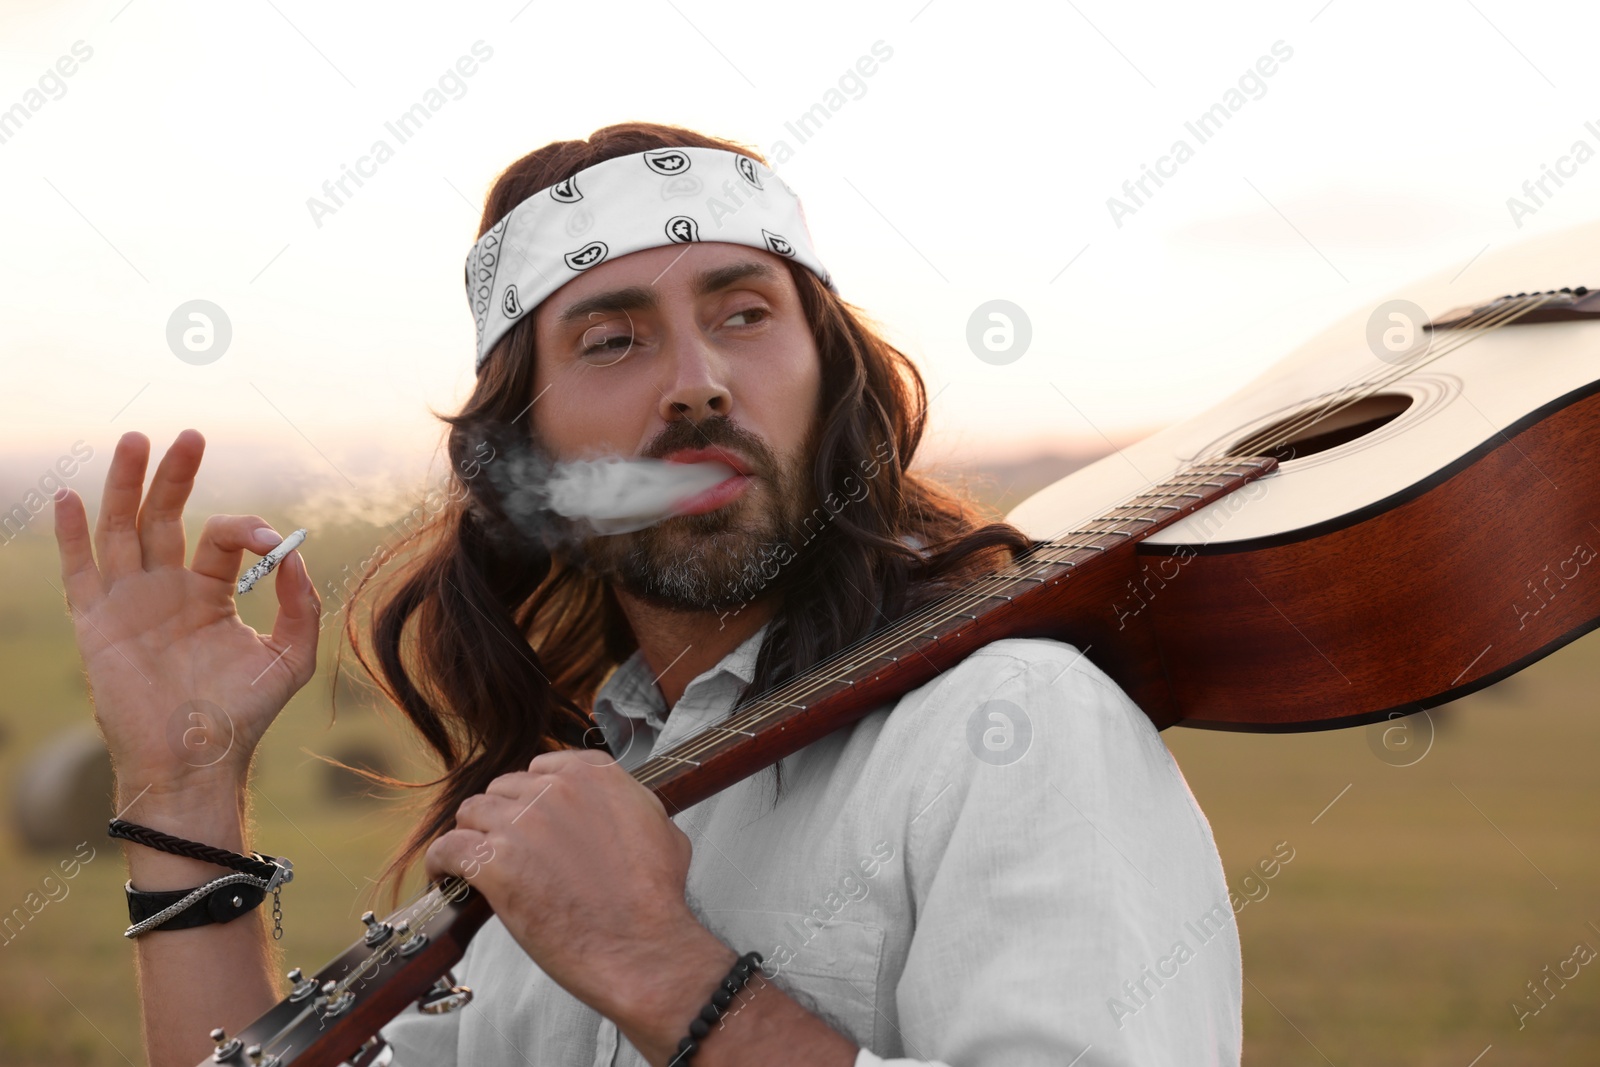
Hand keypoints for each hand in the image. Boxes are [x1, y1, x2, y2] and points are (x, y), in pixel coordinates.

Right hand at [51, 429, 321, 797]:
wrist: (196, 762)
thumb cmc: (242, 716)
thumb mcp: (289, 658)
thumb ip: (302, 606)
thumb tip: (294, 557)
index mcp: (209, 593)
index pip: (220, 537)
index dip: (246, 528)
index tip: (270, 541)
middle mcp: (166, 590)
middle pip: (164, 516)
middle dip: (176, 475)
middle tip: (190, 435)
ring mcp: (129, 603)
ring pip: (122, 529)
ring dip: (125, 484)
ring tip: (136, 440)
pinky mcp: (98, 624)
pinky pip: (80, 571)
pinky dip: (72, 535)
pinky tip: (72, 497)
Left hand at [424, 749, 728, 1022]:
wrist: (640, 945)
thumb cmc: (654, 898)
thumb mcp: (661, 827)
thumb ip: (629, 802)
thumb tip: (616, 805)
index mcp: (593, 775)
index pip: (543, 767)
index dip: (533, 796)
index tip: (532, 819)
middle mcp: (554, 789)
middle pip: (504, 789)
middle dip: (504, 817)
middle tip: (509, 850)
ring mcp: (521, 823)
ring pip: (472, 812)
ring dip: (474, 836)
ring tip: (476, 865)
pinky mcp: (494, 861)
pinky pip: (448, 848)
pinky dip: (443, 862)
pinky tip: (447, 877)